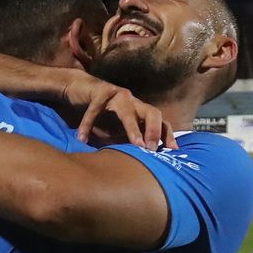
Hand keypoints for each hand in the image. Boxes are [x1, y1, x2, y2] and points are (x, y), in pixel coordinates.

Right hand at [61, 72, 175, 149]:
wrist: (79, 88)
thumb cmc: (100, 114)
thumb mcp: (116, 132)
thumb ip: (127, 143)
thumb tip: (139, 164)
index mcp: (141, 113)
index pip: (161, 123)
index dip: (168, 136)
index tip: (173, 151)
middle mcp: (134, 102)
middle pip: (153, 112)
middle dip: (155, 130)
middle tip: (152, 148)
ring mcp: (118, 95)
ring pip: (128, 111)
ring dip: (133, 128)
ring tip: (136, 144)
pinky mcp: (100, 91)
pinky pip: (95, 109)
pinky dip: (88, 124)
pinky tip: (82, 138)